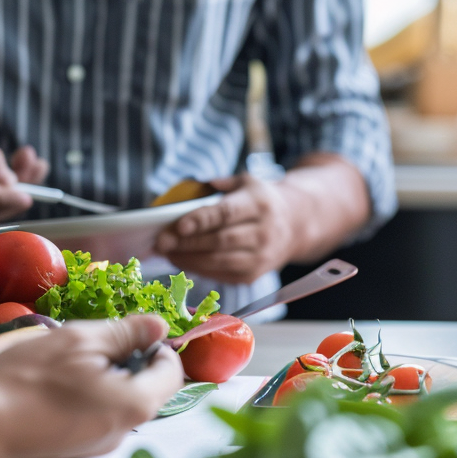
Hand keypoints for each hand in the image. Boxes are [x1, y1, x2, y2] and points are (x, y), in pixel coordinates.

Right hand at [0, 316, 183, 457]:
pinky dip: (85, 397)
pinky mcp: (74, 452)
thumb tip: (158, 327)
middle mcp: (123, 433)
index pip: (171, 373)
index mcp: (134, 404)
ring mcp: (97, 448)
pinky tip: (55, 385)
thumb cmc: (29, 380)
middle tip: (94, 342)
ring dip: (104, 378)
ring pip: (116, 403)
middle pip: (145, 390)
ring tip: (68, 361)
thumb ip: (126, 333)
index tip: (136, 330)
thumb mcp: (80, 340)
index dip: (160, 347)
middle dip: (128, 361)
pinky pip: (94, 418)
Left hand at [153, 173, 298, 284]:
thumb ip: (218, 185)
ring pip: (219, 262)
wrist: (295, 225)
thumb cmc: (260, 201)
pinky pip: (221, 275)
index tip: (177, 226)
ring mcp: (261, 257)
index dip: (201, 221)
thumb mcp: (246, 182)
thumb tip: (186, 192)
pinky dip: (198, 270)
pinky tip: (182, 261)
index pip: (226, 214)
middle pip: (219, 241)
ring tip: (167, 253)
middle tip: (160, 242)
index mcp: (259, 204)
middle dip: (186, 243)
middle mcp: (263, 232)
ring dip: (188, 259)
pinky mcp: (254, 275)